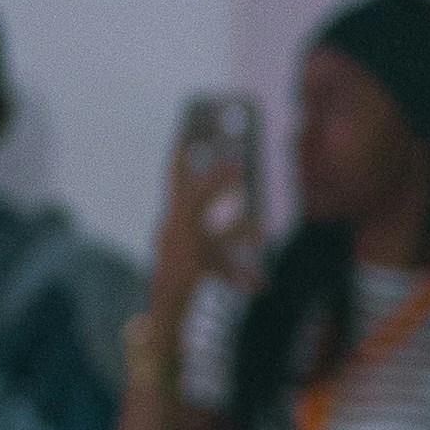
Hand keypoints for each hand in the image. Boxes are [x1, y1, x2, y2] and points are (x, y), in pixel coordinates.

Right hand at [147, 131, 252, 329]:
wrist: (163, 300)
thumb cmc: (178, 267)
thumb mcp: (186, 239)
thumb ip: (202, 218)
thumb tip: (229, 195)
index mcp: (172, 219)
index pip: (174, 180)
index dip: (178, 156)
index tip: (184, 129)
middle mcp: (176, 231)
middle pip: (196, 202)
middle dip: (214, 185)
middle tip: (237, 166)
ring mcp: (186, 252)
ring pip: (218, 240)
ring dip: (242, 233)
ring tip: (266, 229)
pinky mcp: (195, 273)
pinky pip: (224, 274)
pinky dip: (243, 279)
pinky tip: (262, 284)